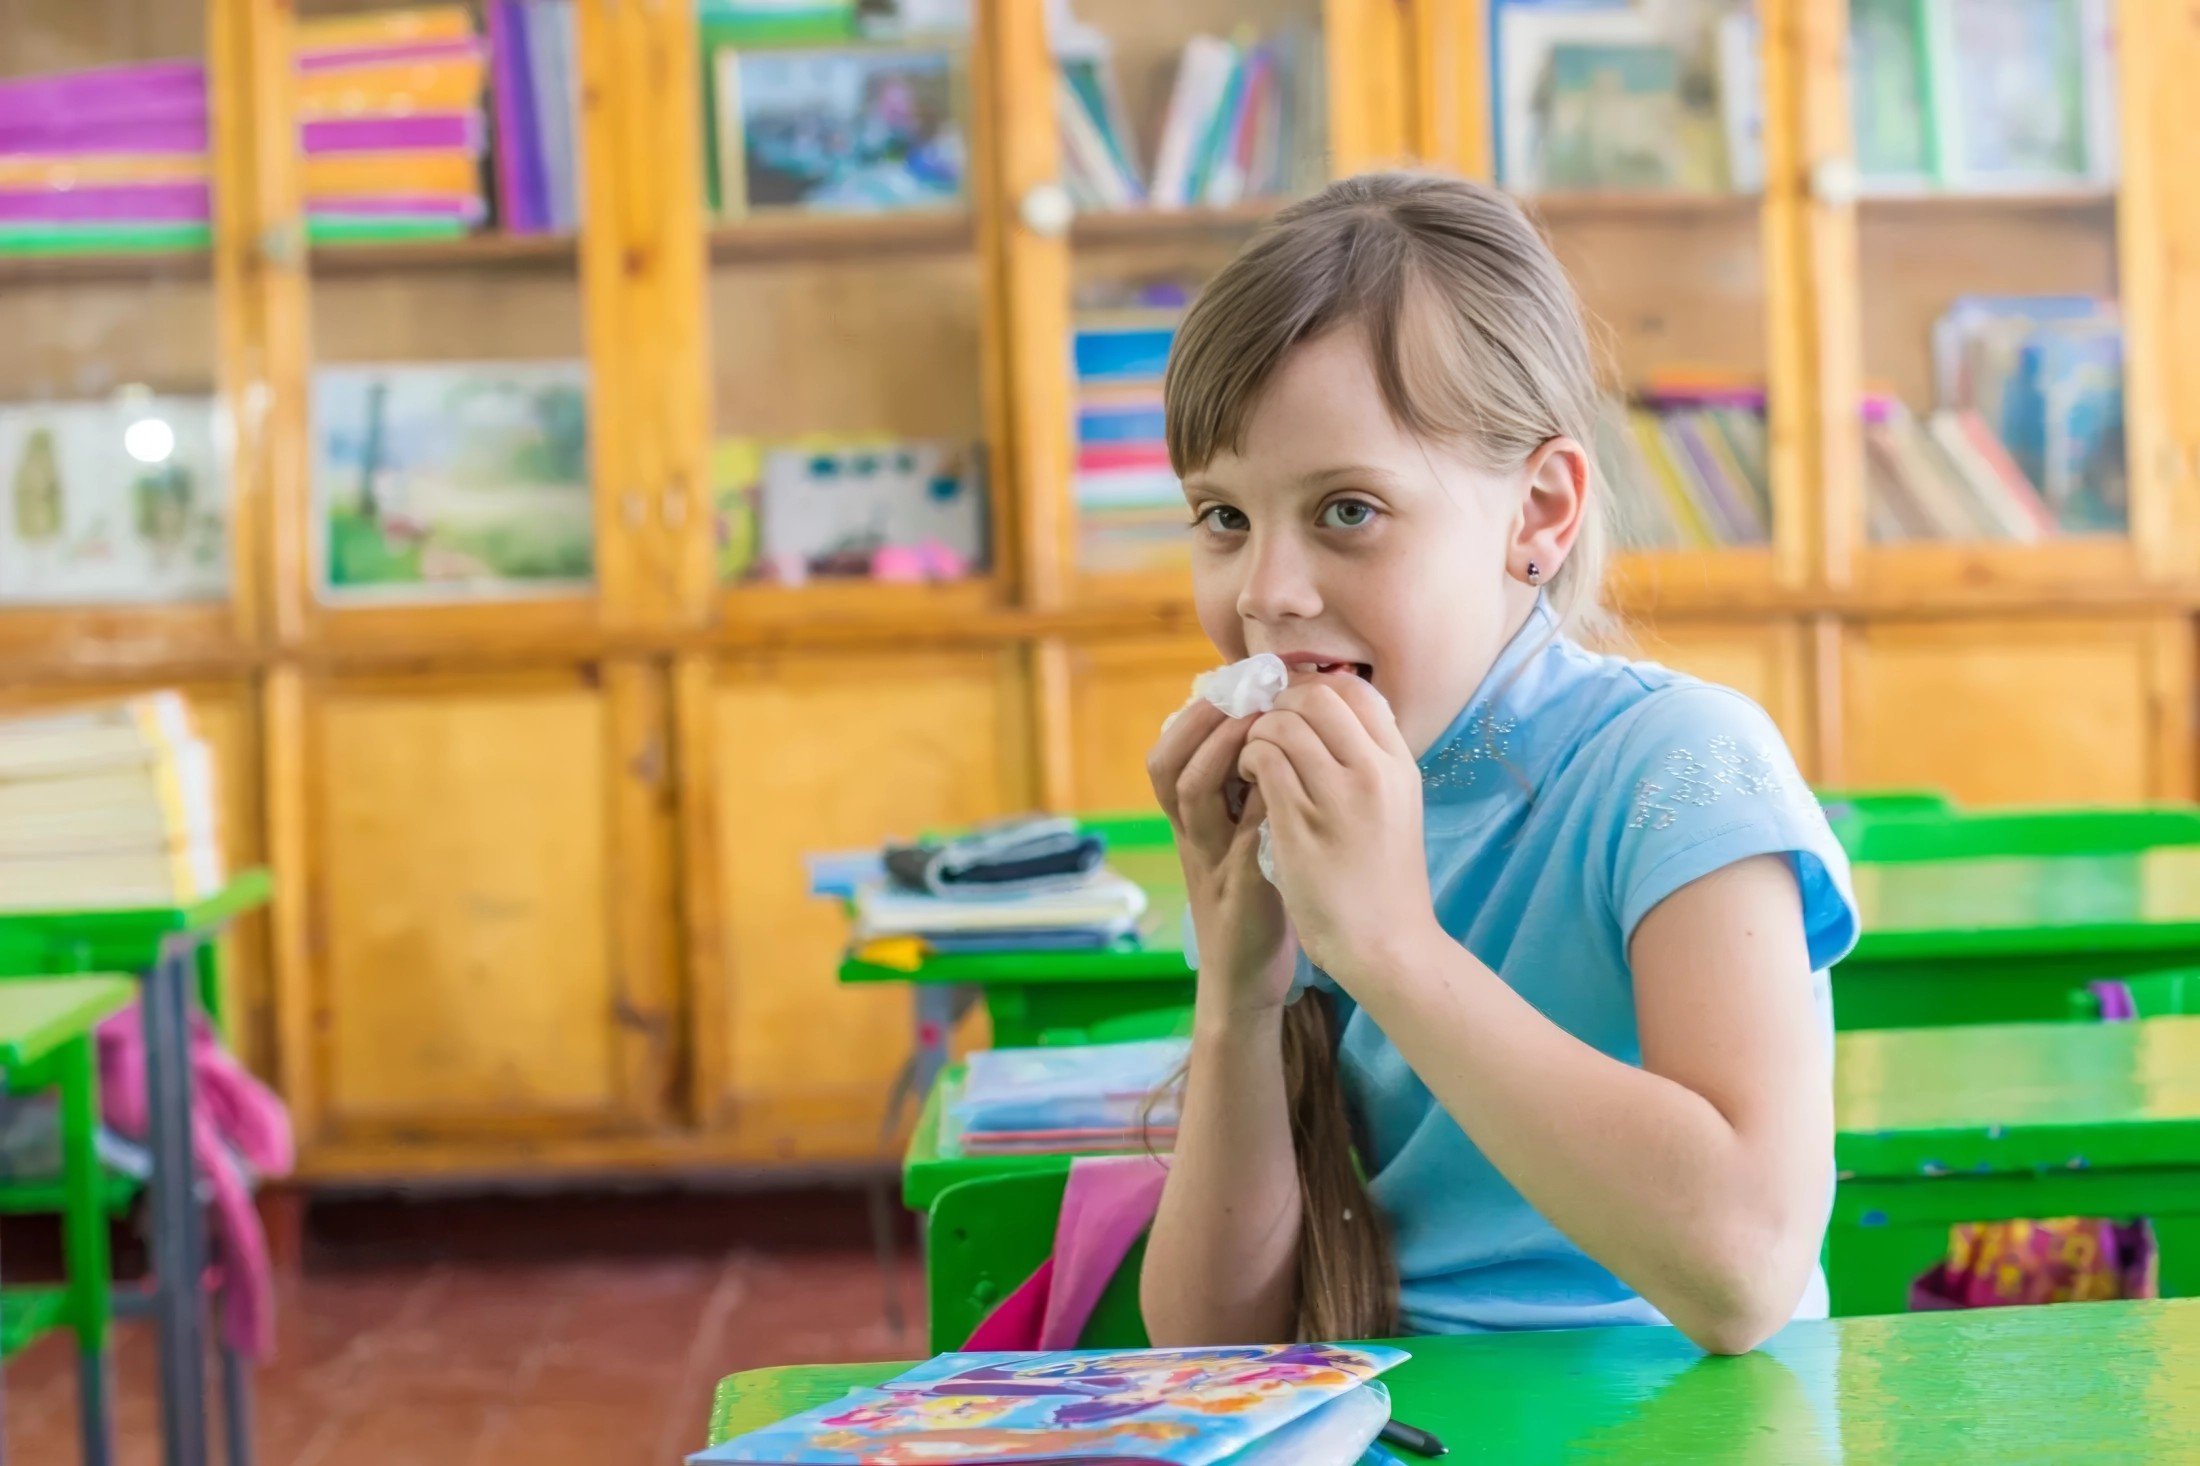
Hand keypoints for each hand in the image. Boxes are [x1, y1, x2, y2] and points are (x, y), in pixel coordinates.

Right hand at [1148, 699, 1296, 1014]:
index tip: (1231, 680)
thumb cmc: (1253, 893)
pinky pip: (1241, 840)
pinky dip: (1262, 805)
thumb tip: (1267, 724)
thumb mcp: (1239, 834)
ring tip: (1259, 724)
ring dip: (1222, 752)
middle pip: (1168, 766)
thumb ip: (1244, 789)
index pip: (1168, 752)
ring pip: (1191, 796)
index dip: (1194, 714)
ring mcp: (1211, 863)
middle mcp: (1190, 836)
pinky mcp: (1241, 891)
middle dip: (1202, 721)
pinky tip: (1291, 779)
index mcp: (1189, 820)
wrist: (1247, 972)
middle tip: (1242, 690)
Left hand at [1238, 675, 1436, 984]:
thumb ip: (1370, 766)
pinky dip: (1247, 760)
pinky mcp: (1300, 823)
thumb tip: (1334, 724)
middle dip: (1282, 704)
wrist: (1388, 945)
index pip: (1357, 691)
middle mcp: (1374, 772)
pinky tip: (1248, 782)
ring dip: (1257, 734)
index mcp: (1399, 765)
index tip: (1294, 708)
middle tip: (1265, 729)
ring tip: (1253, 761)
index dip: (1317, 688)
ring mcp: (1338, 796)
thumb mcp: (1396, 810)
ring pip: (1283, 723)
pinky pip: (1263, 760)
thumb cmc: (1386, 883)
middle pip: (1318, 696)